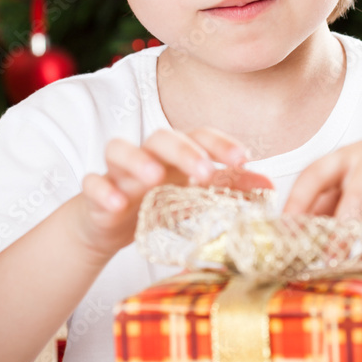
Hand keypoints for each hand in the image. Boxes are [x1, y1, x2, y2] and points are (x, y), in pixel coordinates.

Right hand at [76, 127, 253, 262]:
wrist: (107, 225)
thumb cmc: (155, 203)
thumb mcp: (194, 197)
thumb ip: (228, 189)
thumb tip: (270, 185)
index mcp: (175, 154)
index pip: (198, 135)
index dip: (220, 143)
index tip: (244, 159)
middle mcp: (146, 155)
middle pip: (162, 138)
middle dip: (185, 151)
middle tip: (206, 173)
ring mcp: (117, 172)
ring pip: (119, 149)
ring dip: (138, 160)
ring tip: (155, 177)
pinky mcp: (93, 193)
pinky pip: (91, 183)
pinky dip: (102, 190)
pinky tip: (116, 203)